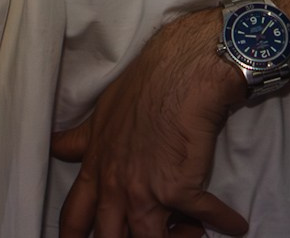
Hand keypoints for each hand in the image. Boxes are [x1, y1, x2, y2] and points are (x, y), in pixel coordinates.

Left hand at [51, 9, 248, 237]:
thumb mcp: (101, 112)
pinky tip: (235, 222)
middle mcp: (118, 187)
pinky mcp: (182, 190)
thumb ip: (80, 139)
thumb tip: (55, 147)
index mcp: (96, 169)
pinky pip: (206, 216)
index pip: (75, 218)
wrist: (183, 68)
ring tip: (191, 229)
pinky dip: (224, 220)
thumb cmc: (143, 84)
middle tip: (152, 232)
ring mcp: (148, 192)